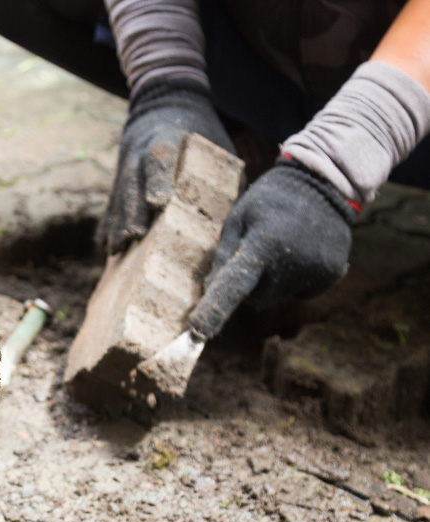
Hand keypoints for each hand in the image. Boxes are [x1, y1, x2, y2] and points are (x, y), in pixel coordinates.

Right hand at [98, 79, 234, 253]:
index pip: (160, 157)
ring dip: (116, 223)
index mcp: (167, 137)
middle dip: (132, 209)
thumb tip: (236, 217)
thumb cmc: (199, 131)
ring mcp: (125, 165)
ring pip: (118, 195)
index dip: (158, 180)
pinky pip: (111, 203)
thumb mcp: (215, 145)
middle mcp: (139, 151)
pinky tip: (105, 246)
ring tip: (116, 249)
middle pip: (132, 182)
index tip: (158, 204)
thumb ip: (223, 176)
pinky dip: (107, 225)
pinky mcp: (118, 179)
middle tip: (133, 235)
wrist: (164, 103)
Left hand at [189, 157, 356, 339]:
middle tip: (260, 249)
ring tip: (285, 244)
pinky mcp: (330, 277)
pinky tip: (302, 252)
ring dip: (274, 280)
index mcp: (262, 244)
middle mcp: (291, 263)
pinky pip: (300, 293)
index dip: (214, 310)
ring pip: (278, 296)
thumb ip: (224, 255)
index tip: (197, 332)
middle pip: (256, 298)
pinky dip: (296, 280)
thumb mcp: (239, 218)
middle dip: (251, 283)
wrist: (324, 182)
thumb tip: (210, 291)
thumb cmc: (269, 201)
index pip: (233, 285)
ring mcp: (314, 271)